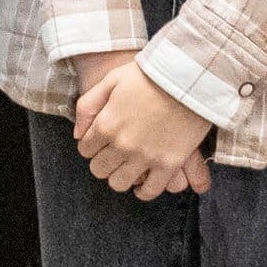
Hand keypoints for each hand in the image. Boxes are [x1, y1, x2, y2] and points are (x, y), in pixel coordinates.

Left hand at [72, 56, 213, 199]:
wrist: (188, 77)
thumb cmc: (150, 75)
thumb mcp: (111, 80)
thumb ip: (87, 106)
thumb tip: (77, 135)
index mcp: (106, 124)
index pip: (85, 149)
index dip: (91, 145)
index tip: (100, 141)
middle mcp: (122, 145)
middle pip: (99, 169)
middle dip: (102, 161)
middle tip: (113, 154)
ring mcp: (145, 157)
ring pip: (119, 183)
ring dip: (119, 176)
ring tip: (127, 167)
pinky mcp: (168, 164)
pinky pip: (150, 191)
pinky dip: (143, 191)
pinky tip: (142, 184)